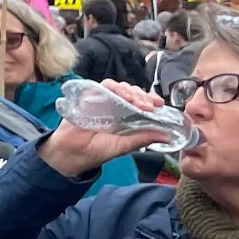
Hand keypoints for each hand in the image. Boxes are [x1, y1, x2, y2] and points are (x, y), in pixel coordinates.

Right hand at [41, 80, 172, 179]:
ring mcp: (102, 100)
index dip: (151, 101)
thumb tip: (168, 137)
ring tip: (135, 101)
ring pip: (119, 87)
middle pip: (132, 92)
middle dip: (143, 96)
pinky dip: (113, 87)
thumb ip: (143, 139)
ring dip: (130, 91)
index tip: (159, 104)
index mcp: (126, 118)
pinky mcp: (89, 96)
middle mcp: (115, 107)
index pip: (141, 104)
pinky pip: (102, 86)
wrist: (70, 152)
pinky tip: (119, 94)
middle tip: (149, 105)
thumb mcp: (123, 146)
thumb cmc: (96, 151)